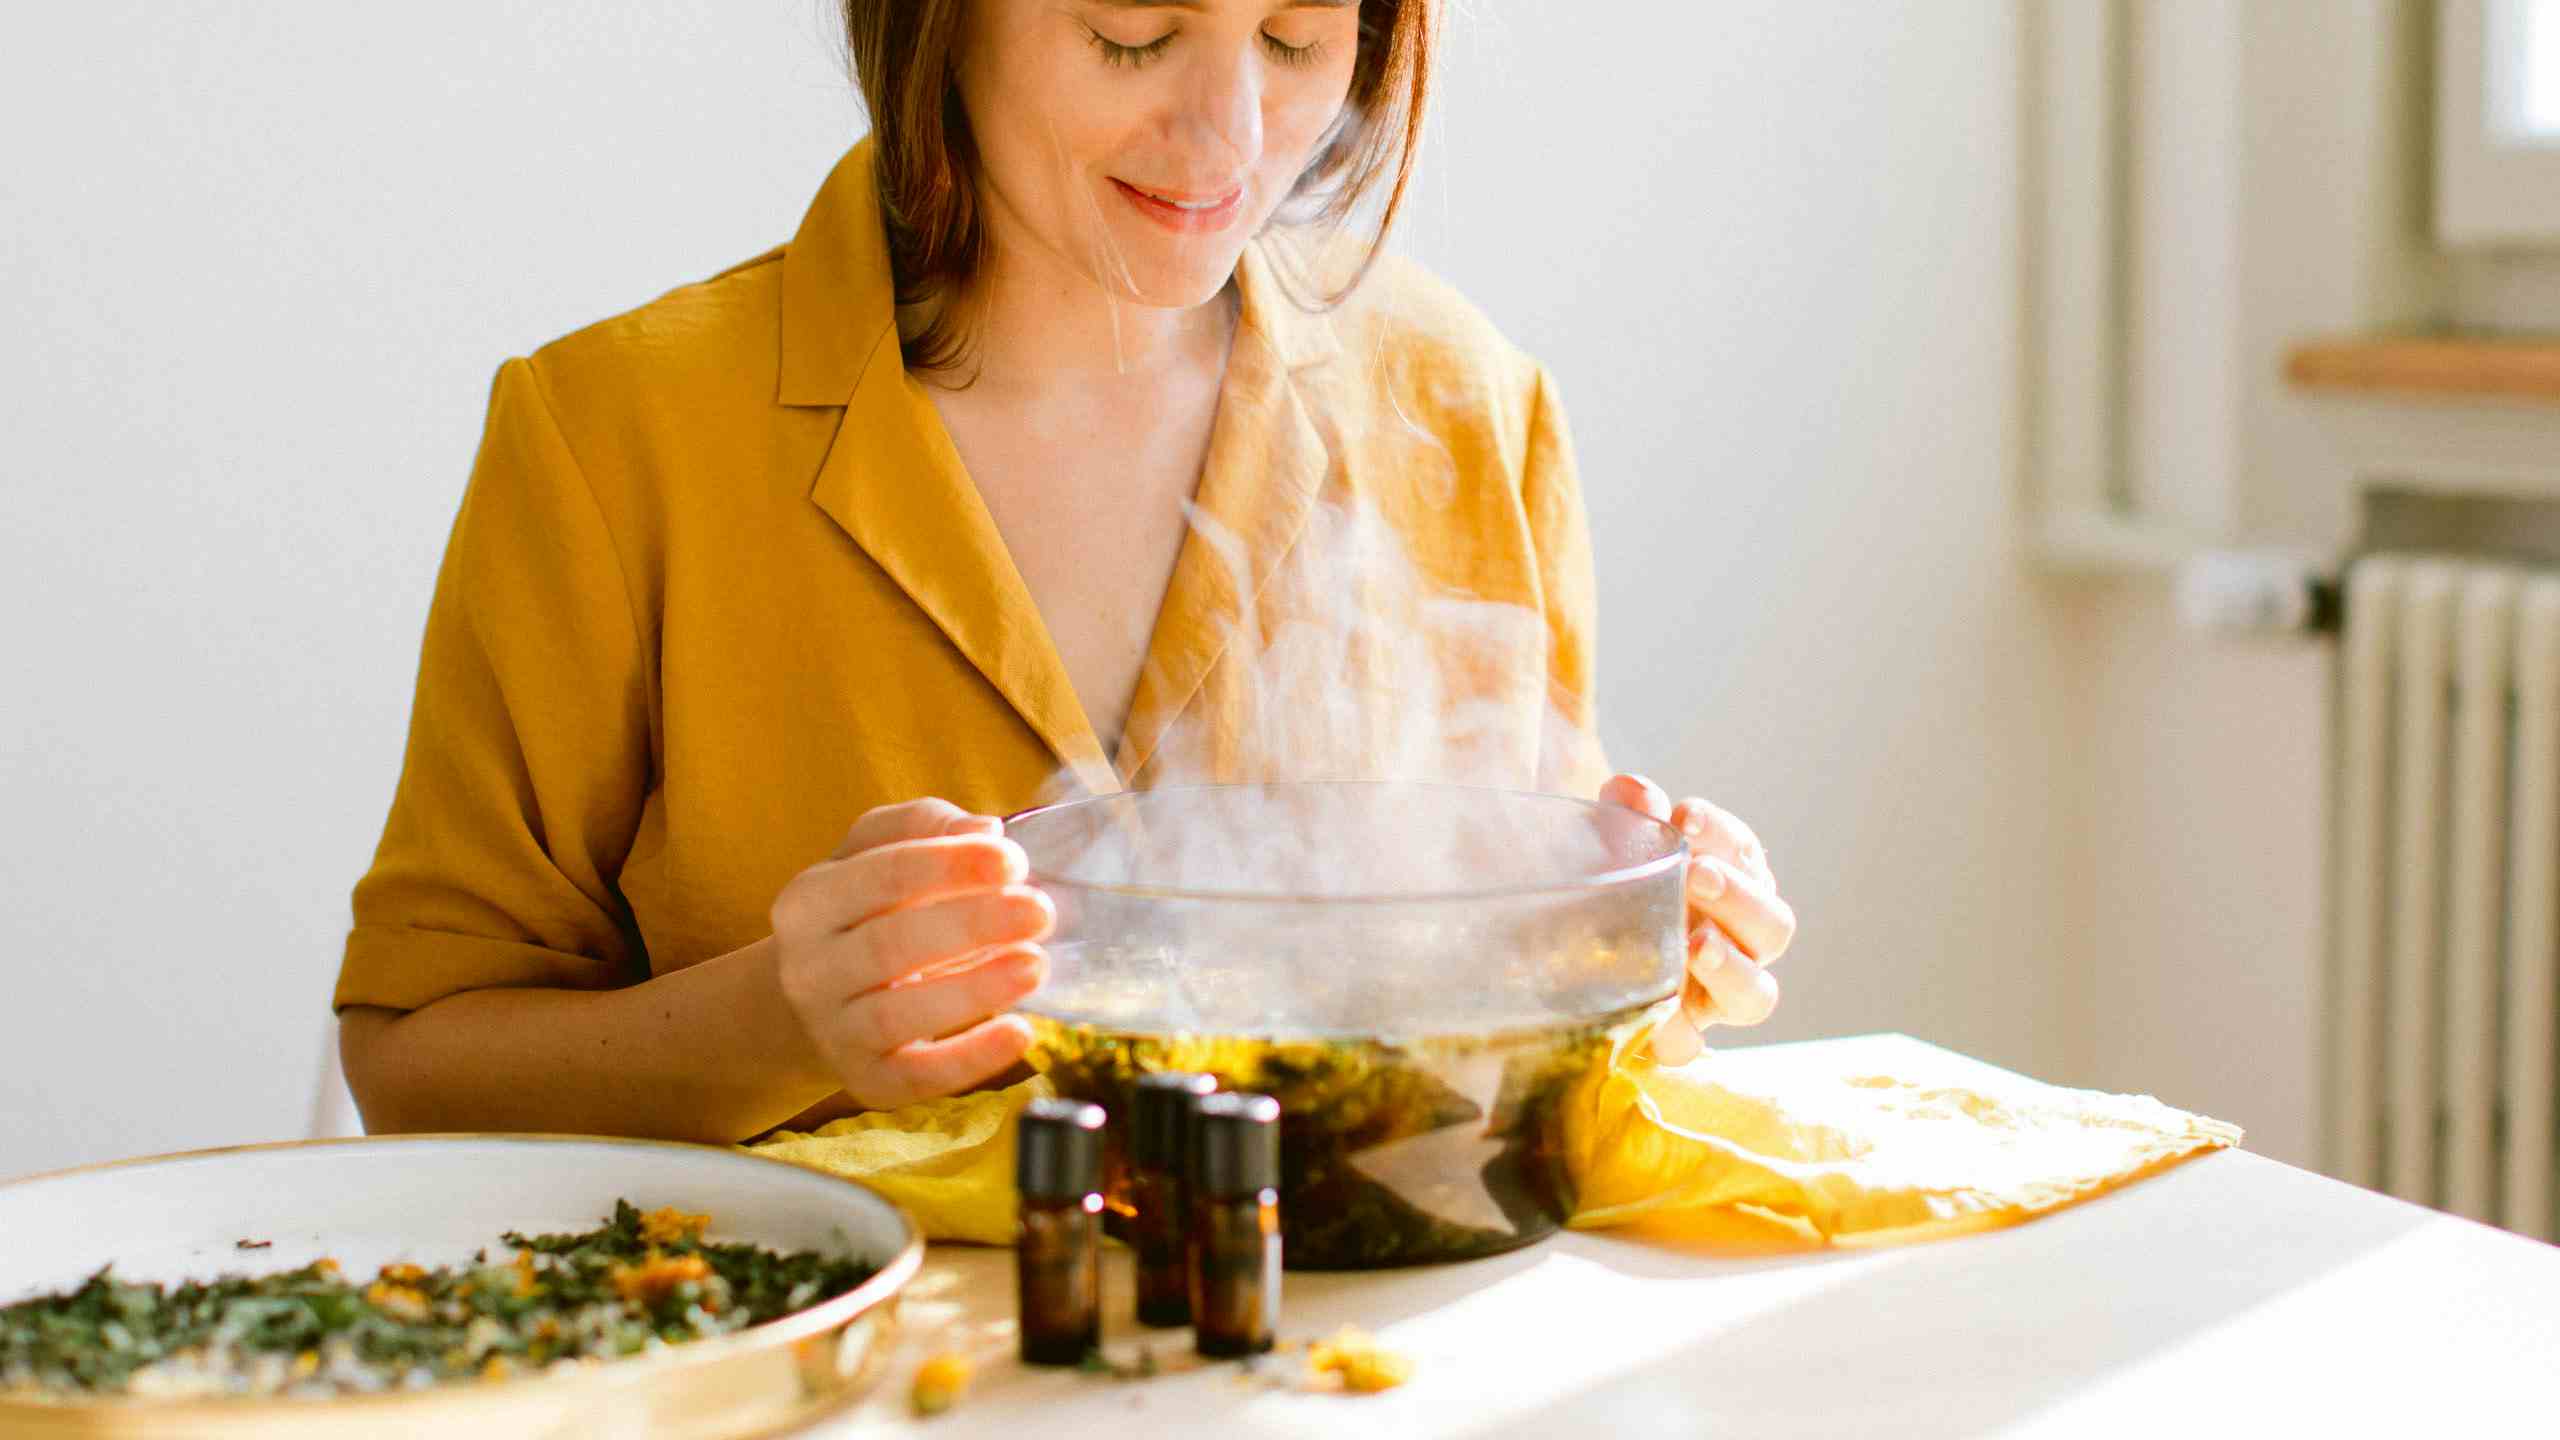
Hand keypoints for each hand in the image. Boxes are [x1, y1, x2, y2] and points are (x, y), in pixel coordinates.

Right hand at [770, 798, 1053, 1109]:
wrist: (816, 1000)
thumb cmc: (867, 908)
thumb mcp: (878, 851)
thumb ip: (927, 826)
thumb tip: (985, 830)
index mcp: (810, 901)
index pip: (881, 876)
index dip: (949, 866)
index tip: (1013, 861)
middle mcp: (808, 970)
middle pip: (889, 946)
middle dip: (970, 925)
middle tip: (1040, 911)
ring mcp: (833, 1031)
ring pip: (897, 1015)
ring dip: (973, 991)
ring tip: (1036, 965)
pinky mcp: (866, 1080)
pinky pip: (916, 1076)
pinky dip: (970, 1059)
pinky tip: (1021, 1032)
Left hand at [1598, 773, 1794, 1065]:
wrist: (1567, 952)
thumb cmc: (1611, 889)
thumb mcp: (1616, 847)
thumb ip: (1629, 818)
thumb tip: (1631, 791)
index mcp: (1731, 885)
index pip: (1745, 855)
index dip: (1723, 835)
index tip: (1685, 816)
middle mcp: (1739, 942)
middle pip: (1773, 926)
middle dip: (1740, 899)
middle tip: (1698, 875)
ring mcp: (1716, 994)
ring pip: (1755, 994)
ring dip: (1730, 967)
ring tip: (1697, 945)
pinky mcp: (1680, 1036)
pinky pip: (1691, 1046)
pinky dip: (1678, 1034)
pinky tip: (1658, 1019)